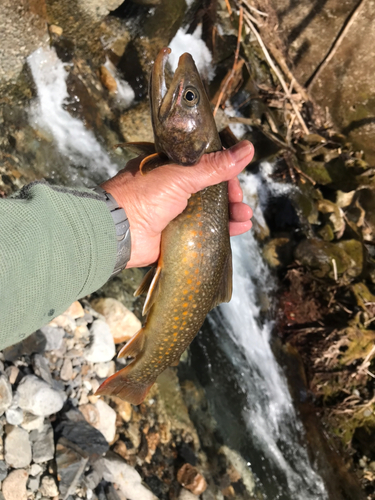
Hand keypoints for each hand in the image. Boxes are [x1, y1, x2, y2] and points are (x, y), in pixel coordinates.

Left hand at [101, 140, 253, 267]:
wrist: (117, 232)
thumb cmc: (142, 196)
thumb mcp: (180, 175)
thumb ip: (214, 166)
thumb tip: (247, 149)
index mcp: (170, 166)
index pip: (204, 163)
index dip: (223, 168)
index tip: (235, 174)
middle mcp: (172, 187)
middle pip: (210, 187)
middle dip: (230, 193)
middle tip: (239, 201)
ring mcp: (175, 211)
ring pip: (211, 209)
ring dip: (231, 211)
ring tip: (244, 216)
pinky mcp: (177, 233)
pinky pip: (205, 229)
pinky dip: (224, 228)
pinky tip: (239, 227)